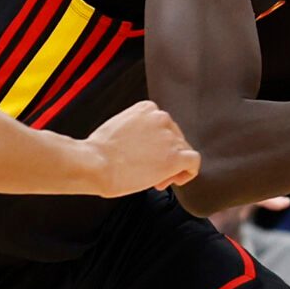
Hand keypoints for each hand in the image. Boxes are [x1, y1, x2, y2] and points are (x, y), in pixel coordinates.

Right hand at [83, 100, 199, 196]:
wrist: (96, 164)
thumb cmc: (99, 151)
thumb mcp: (119, 126)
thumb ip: (137, 130)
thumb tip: (146, 147)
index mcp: (147, 108)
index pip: (163, 125)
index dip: (157, 144)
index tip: (147, 157)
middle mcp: (161, 118)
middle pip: (175, 138)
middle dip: (164, 156)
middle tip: (149, 172)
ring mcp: (170, 138)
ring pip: (184, 151)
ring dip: (172, 166)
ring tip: (155, 180)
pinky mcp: (175, 157)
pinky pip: (194, 162)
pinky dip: (188, 172)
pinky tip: (175, 180)